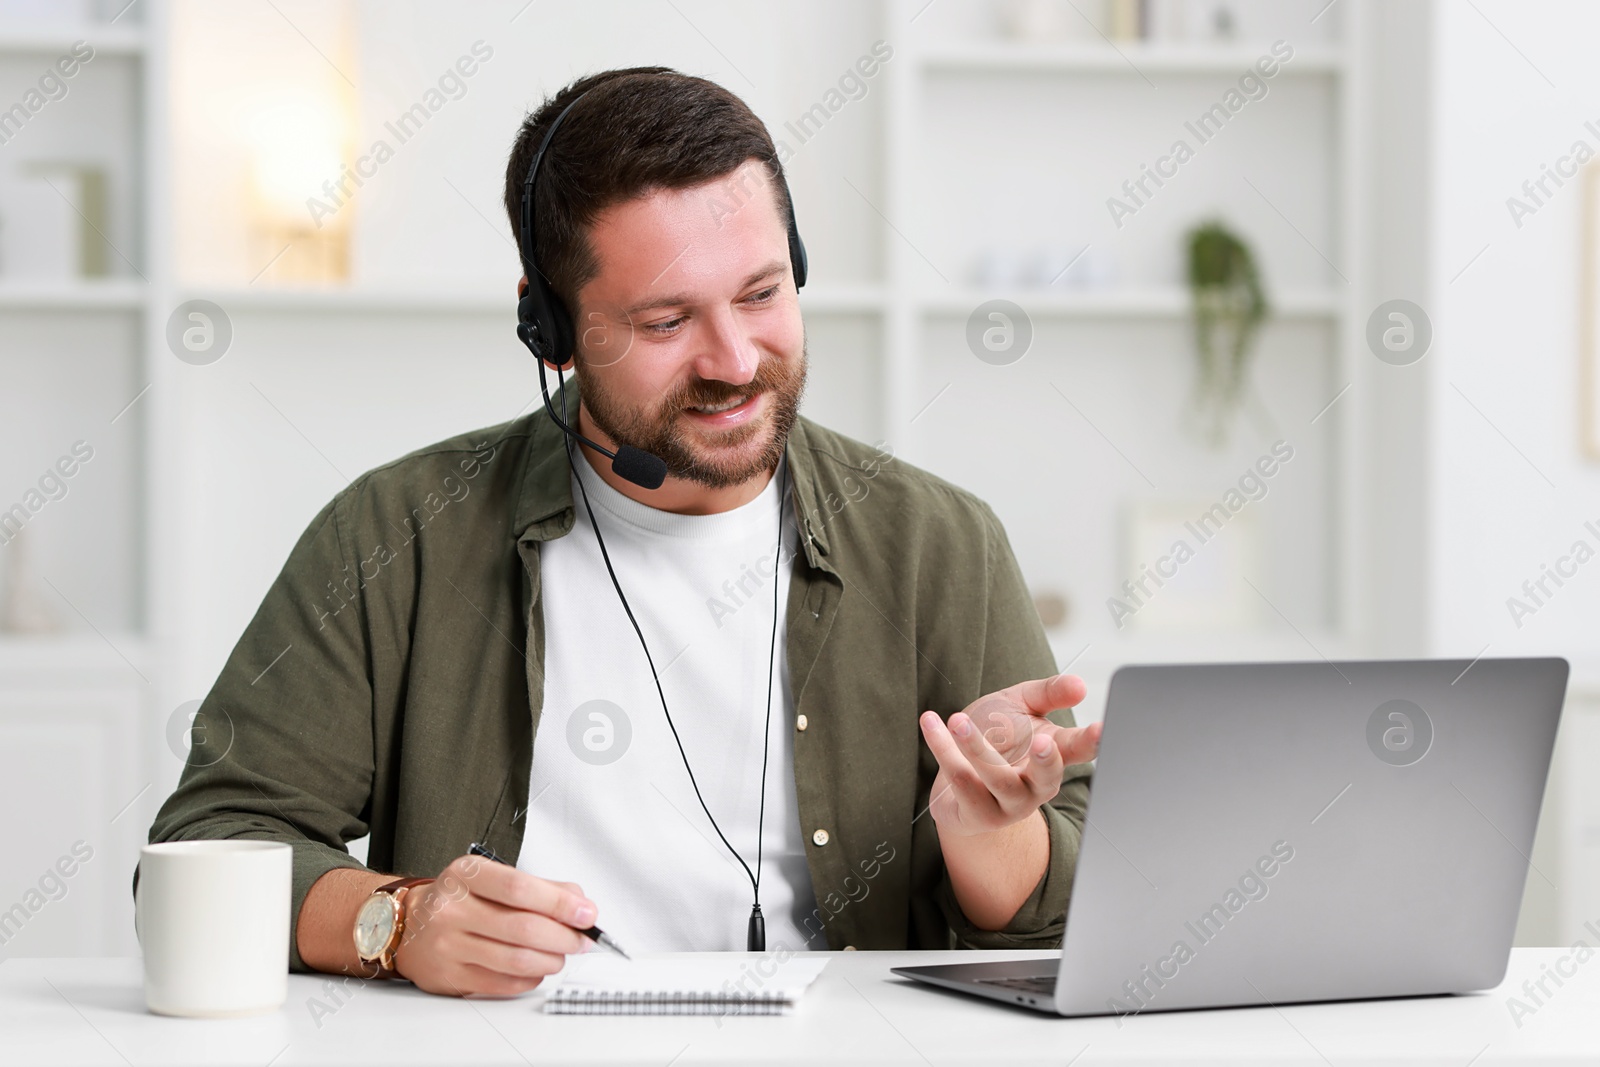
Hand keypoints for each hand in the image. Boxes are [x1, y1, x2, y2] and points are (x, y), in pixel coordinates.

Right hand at [391, 854, 595, 996]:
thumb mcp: (492, 878)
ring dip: (551, 960)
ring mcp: (448, 946)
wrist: (407, 925)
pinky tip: (537, 968)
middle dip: (564, 937)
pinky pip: (504, 984)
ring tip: (561, 954)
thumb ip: (539, 887)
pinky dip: (531, 978)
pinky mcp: (451, 977)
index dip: (560, 903)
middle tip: (582, 939)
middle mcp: (451, 909)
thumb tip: (581, 904)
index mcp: (465, 875)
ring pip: (516, 960)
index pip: (520, 889)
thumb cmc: (459, 899)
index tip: (587, 913)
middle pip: (523, 928)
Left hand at [918, 673, 1100, 838]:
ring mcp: (1009, 805)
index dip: (1095, 741)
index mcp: (1053, 755)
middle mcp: (1036, 786)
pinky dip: (944, 750)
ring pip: (999, 780)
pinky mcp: (977, 814)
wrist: (957, 771)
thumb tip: (1080, 684)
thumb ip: (1049, 692)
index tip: (1104, 729)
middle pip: (1047, 778)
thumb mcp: (1023, 705)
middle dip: (1046, 762)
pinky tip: (931, 722)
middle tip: (1041, 740)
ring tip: (958, 720)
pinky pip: (962, 783)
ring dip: (977, 748)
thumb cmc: (997, 734)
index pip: (1081, 749)